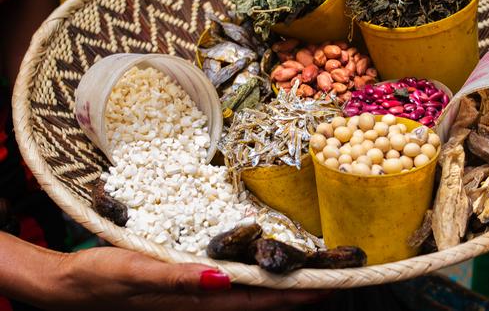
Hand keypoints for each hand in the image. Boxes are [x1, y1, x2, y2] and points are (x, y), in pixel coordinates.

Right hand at [0, 234, 327, 310]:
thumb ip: (178, 278)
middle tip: (332, 278)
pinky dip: (254, 280)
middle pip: (261, 301)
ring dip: (280, 287)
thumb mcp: (136, 272)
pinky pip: (230, 288)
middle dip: (298, 293)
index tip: (327, 285)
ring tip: (308, 276)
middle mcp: (203, 302)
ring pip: (249, 296)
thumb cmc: (103, 278)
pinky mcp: (186, 287)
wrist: (73, 285)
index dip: (293, 295)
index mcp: (197, 301)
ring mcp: (195, 296)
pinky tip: (259, 270)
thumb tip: (222, 279)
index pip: (257, 300)